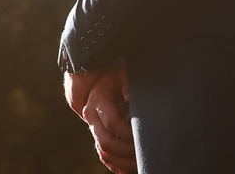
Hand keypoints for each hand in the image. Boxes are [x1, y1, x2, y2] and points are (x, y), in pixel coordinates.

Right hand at [67, 57, 135, 172]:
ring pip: (103, 150)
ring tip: (138, 163)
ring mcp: (93, 124)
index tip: (142, 136)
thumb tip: (130, 98)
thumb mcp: (122, 70)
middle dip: (125, 151)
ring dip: (121, 160)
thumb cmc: (115, 70)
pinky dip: (113, 164)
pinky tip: (125, 171)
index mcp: (98, 100)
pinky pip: (102, 152)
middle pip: (105, 141)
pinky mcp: (97, 131)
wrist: (98, 70)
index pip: (113, 123)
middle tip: (142, 154)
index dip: (128, 133)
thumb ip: (127, 83)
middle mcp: (91, 114)